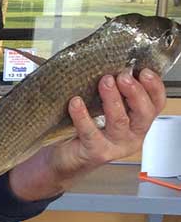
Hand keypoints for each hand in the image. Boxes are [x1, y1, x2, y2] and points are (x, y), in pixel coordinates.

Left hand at [10, 68, 165, 200]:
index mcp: (137, 122)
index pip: (155, 104)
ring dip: (113, 100)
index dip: (154, 87)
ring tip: (104, 82)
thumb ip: (109, 91)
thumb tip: (106, 63)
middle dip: (135, 93)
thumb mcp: (101, 107)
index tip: (144, 71)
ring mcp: (115, 146)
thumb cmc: (84, 129)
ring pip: (120, 122)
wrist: (65, 158)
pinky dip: (83, 116)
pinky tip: (75, 102)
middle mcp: (132, 135)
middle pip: (144, 114)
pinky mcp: (96, 152)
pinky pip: (91, 133)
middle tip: (123, 76)